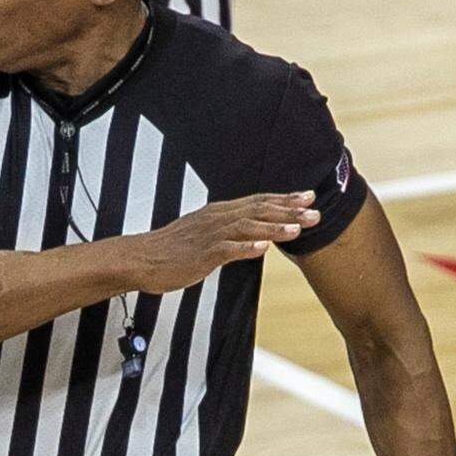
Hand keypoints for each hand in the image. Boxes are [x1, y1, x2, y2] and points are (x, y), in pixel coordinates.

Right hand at [131, 191, 317, 291]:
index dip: (283, 199)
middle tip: (315, 211)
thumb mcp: (203, 234)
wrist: (140, 259)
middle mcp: (216, 219)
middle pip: (258, 210)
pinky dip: (245, 247)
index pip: (256, 202)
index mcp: (218, 213)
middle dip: (288, 210)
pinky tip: (263, 248)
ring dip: (274, 227)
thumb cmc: (171, 250)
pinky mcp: (201, 254)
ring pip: (247, 227)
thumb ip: (228, 232)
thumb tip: (254, 236)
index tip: (307, 197)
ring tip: (298, 228)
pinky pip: (226, 250)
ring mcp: (209, 236)